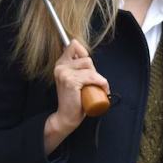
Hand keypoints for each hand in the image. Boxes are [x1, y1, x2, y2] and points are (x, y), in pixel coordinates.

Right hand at [44, 39, 109, 154]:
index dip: (84, 53)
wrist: (66, 117)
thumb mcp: (74, 78)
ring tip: (95, 88)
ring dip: (97, 78)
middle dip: (93, 70)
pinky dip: (101, 83)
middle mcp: (60, 66)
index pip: (74, 45)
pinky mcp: (70, 81)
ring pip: (89, 66)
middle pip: (86, 58)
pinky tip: (102, 90)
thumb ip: (77, 66)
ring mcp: (64, 73)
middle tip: (92, 84)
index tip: (88, 68)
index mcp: (61, 64)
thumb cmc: (74, 99)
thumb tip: (85, 54)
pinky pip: (92, 77)